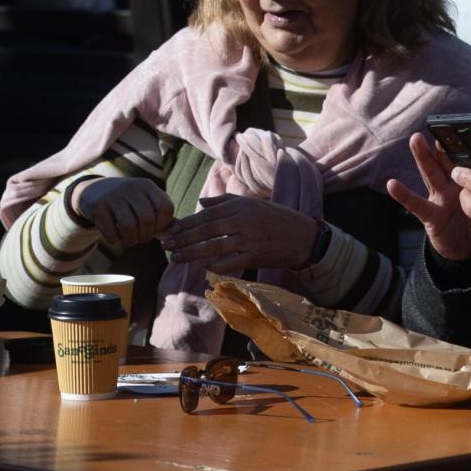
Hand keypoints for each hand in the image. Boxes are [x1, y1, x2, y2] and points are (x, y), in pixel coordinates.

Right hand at [69, 176, 172, 247]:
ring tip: (129, 240)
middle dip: (146, 236)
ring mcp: (113, 196)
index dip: (163, 225)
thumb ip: (161, 216)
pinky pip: (111, 232)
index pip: (166, 207)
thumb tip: (177, 231)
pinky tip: (115, 237)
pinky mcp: (98, 207)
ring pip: (129, 226)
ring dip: (131, 240)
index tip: (155, 230)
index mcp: (147, 186)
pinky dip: (115, 240)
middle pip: (147, 219)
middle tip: (141, 238)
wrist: (93, 191)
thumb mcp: (144, 202)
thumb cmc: (126, 202)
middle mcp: (132, 188)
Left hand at [161, 197, 319, 271]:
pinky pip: (231, 262)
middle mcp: (244, 220)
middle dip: (184, 239)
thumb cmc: (276, 219)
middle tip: (166, 246)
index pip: (207, 214)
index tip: (172, 230)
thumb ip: (225, 202)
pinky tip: (204, 268)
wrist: (303, 237)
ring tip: (176, 258)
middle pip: (207, 230)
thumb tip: (201, 203)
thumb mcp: (252, 204)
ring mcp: (250, 239)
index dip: (187, 223)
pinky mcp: (256, 256)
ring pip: (214, 247)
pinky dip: (216, 265)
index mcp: (241, 206)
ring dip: (193, 253)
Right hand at [386, 132, 470, 262]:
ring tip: (416, 140)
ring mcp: (439, 198)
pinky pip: (416, 204)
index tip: (463, 127)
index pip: (467, 161)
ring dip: (423, 157)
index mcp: (469, 184)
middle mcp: (452, 187)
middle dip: (442, 143)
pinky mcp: (430, 215)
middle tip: (438, 125)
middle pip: (446, 161)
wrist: (467, 252)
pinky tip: (393, 184)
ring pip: (431, 174)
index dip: (464, 146)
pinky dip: (404, 195)